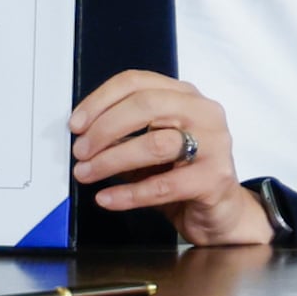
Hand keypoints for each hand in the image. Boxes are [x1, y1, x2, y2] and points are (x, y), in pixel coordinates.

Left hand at [68, 70, 272, 246]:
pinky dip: (128, 193)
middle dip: (104, 128)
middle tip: (80, 151)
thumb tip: (84, 134)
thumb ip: (125, 135)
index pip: (138, 82)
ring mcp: (214, 144)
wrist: (220, 214)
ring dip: (111, 160)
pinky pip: (163, 185)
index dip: (100, 100)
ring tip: (86, 173)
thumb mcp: (151, 147)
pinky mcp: (215, 178)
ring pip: (155, 144)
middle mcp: (203, 112)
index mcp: (185, 96)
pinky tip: (107, 198)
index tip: (76, 124)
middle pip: (147, 105)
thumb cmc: (182, 176)